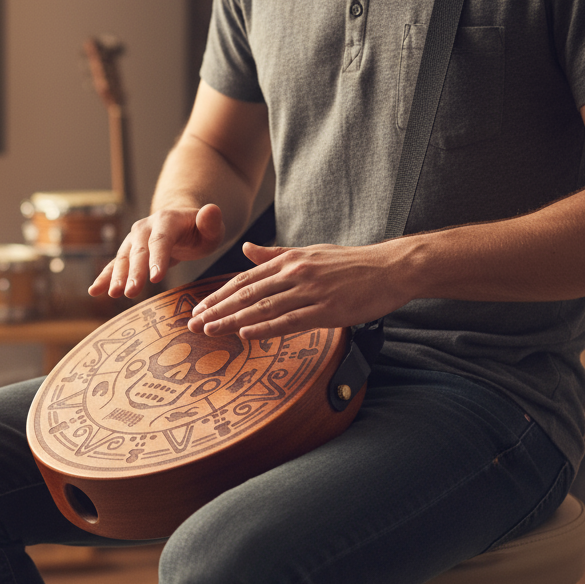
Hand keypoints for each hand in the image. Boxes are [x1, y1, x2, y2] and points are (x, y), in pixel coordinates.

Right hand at [89, 204, 225, 298]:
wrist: (182, 225)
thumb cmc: (200, 231)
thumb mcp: (212, 227)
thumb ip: (211, 222)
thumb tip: (211, 210)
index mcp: (166, 220)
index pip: (161, 240)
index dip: (157, 258)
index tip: (156, 278)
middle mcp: (145, 228)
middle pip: (139, 252)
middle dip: (134, 273)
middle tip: (132, 292)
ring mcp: (134, 240)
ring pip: (124, 259)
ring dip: (117, 277)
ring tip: (114, 294)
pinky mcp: (128, 253)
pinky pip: (115, 265)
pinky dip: (104, 277)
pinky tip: (94, 291)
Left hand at [188, 240, 413, 338]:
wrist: (390, 268)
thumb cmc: (350, 263)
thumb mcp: (309, 252)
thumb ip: (274, 254)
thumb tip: (246, 248)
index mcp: (288, 260)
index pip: (244, 280)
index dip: (218, 295)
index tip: (198, 308)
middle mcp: (294, 273)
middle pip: (246, 294)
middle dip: (216, 309)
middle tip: (193, 324)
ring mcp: (310, 291)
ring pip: (262, 308)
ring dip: (232, 320)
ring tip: (210, 330)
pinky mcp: (327, 309)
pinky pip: (289, 321)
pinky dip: (265, 328)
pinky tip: (245, 334)